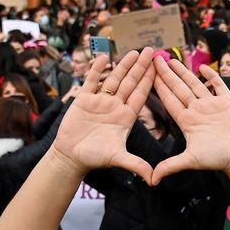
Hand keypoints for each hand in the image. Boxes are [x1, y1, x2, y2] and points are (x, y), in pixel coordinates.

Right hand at [49, 50, 155, 179]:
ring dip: (123, 65)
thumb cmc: (94, 157)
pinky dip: (97, 69)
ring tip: (133, 51)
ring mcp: (100, 101)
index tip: (158, 68)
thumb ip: (136, 165)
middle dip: (140, 67)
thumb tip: (153, 179)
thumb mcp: (118, 158)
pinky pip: (92, 81)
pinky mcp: (84, 99)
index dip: (149, 81)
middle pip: (130, 83)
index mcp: (126, 117)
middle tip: (151, 50)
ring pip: (114, 79)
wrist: (71, 156)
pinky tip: (104, 57)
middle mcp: (115, 106)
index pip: (140, 95)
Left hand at [151, 59, 229, 183]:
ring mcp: (211, 105)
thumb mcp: (191, 160)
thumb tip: (152, 180)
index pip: (169, 100)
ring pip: (194, 84)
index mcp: (187, 121)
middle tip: (155, 59)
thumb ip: (170, 166)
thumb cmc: (218, 159)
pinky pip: (217, 85)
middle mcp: (197, 111)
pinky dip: (210, 76)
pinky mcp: (227, 102)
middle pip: (178, 88)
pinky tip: (202, 67)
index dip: (159, 87)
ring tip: (172, 60)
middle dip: (167, 74)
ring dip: (183, 72)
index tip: (148, 74)